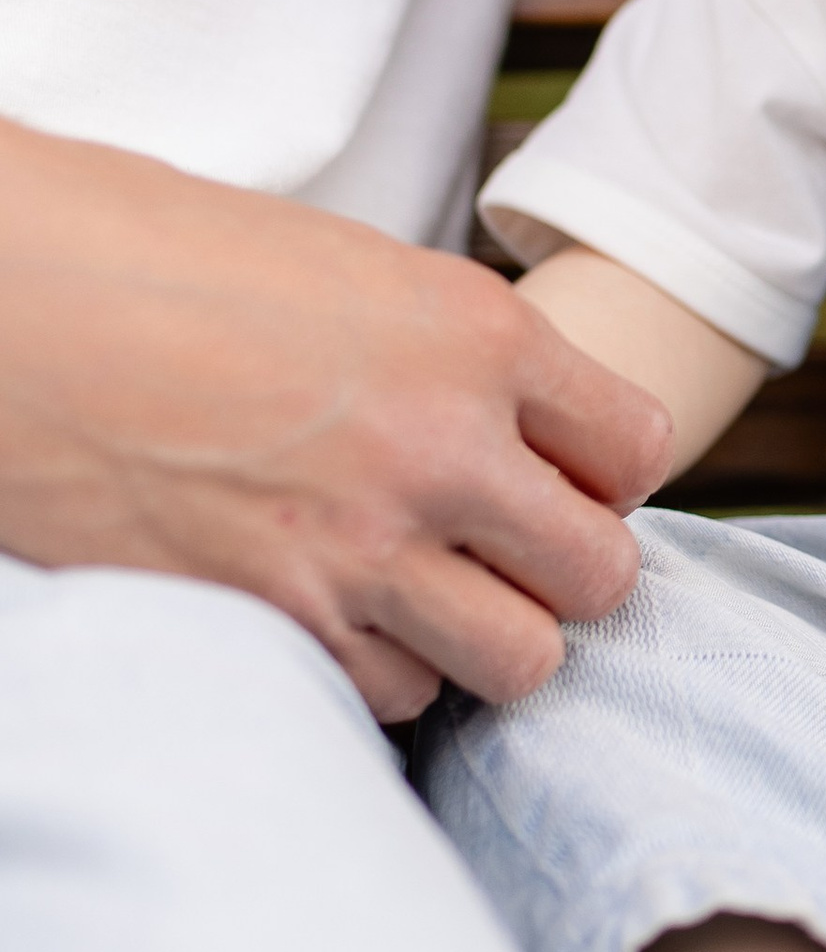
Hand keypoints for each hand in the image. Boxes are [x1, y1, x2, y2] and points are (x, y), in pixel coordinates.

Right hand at [0, 123, 672, 720]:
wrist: (6, 305)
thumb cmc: (147, 257)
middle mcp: (444, 444)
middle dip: (558, 575)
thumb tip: (509, 426)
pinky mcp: (279, 621)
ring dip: (474, 639)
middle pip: (600, 574)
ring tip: (411, 596)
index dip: (600, 476)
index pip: (637, 447)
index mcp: (475, 332)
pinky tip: (329, 617)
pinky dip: (379, 672)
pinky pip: (399, 694)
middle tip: (493, 556)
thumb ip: (446, 354)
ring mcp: (363, 546)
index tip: (551, 478)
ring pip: (519, 660)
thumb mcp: (342, 268)